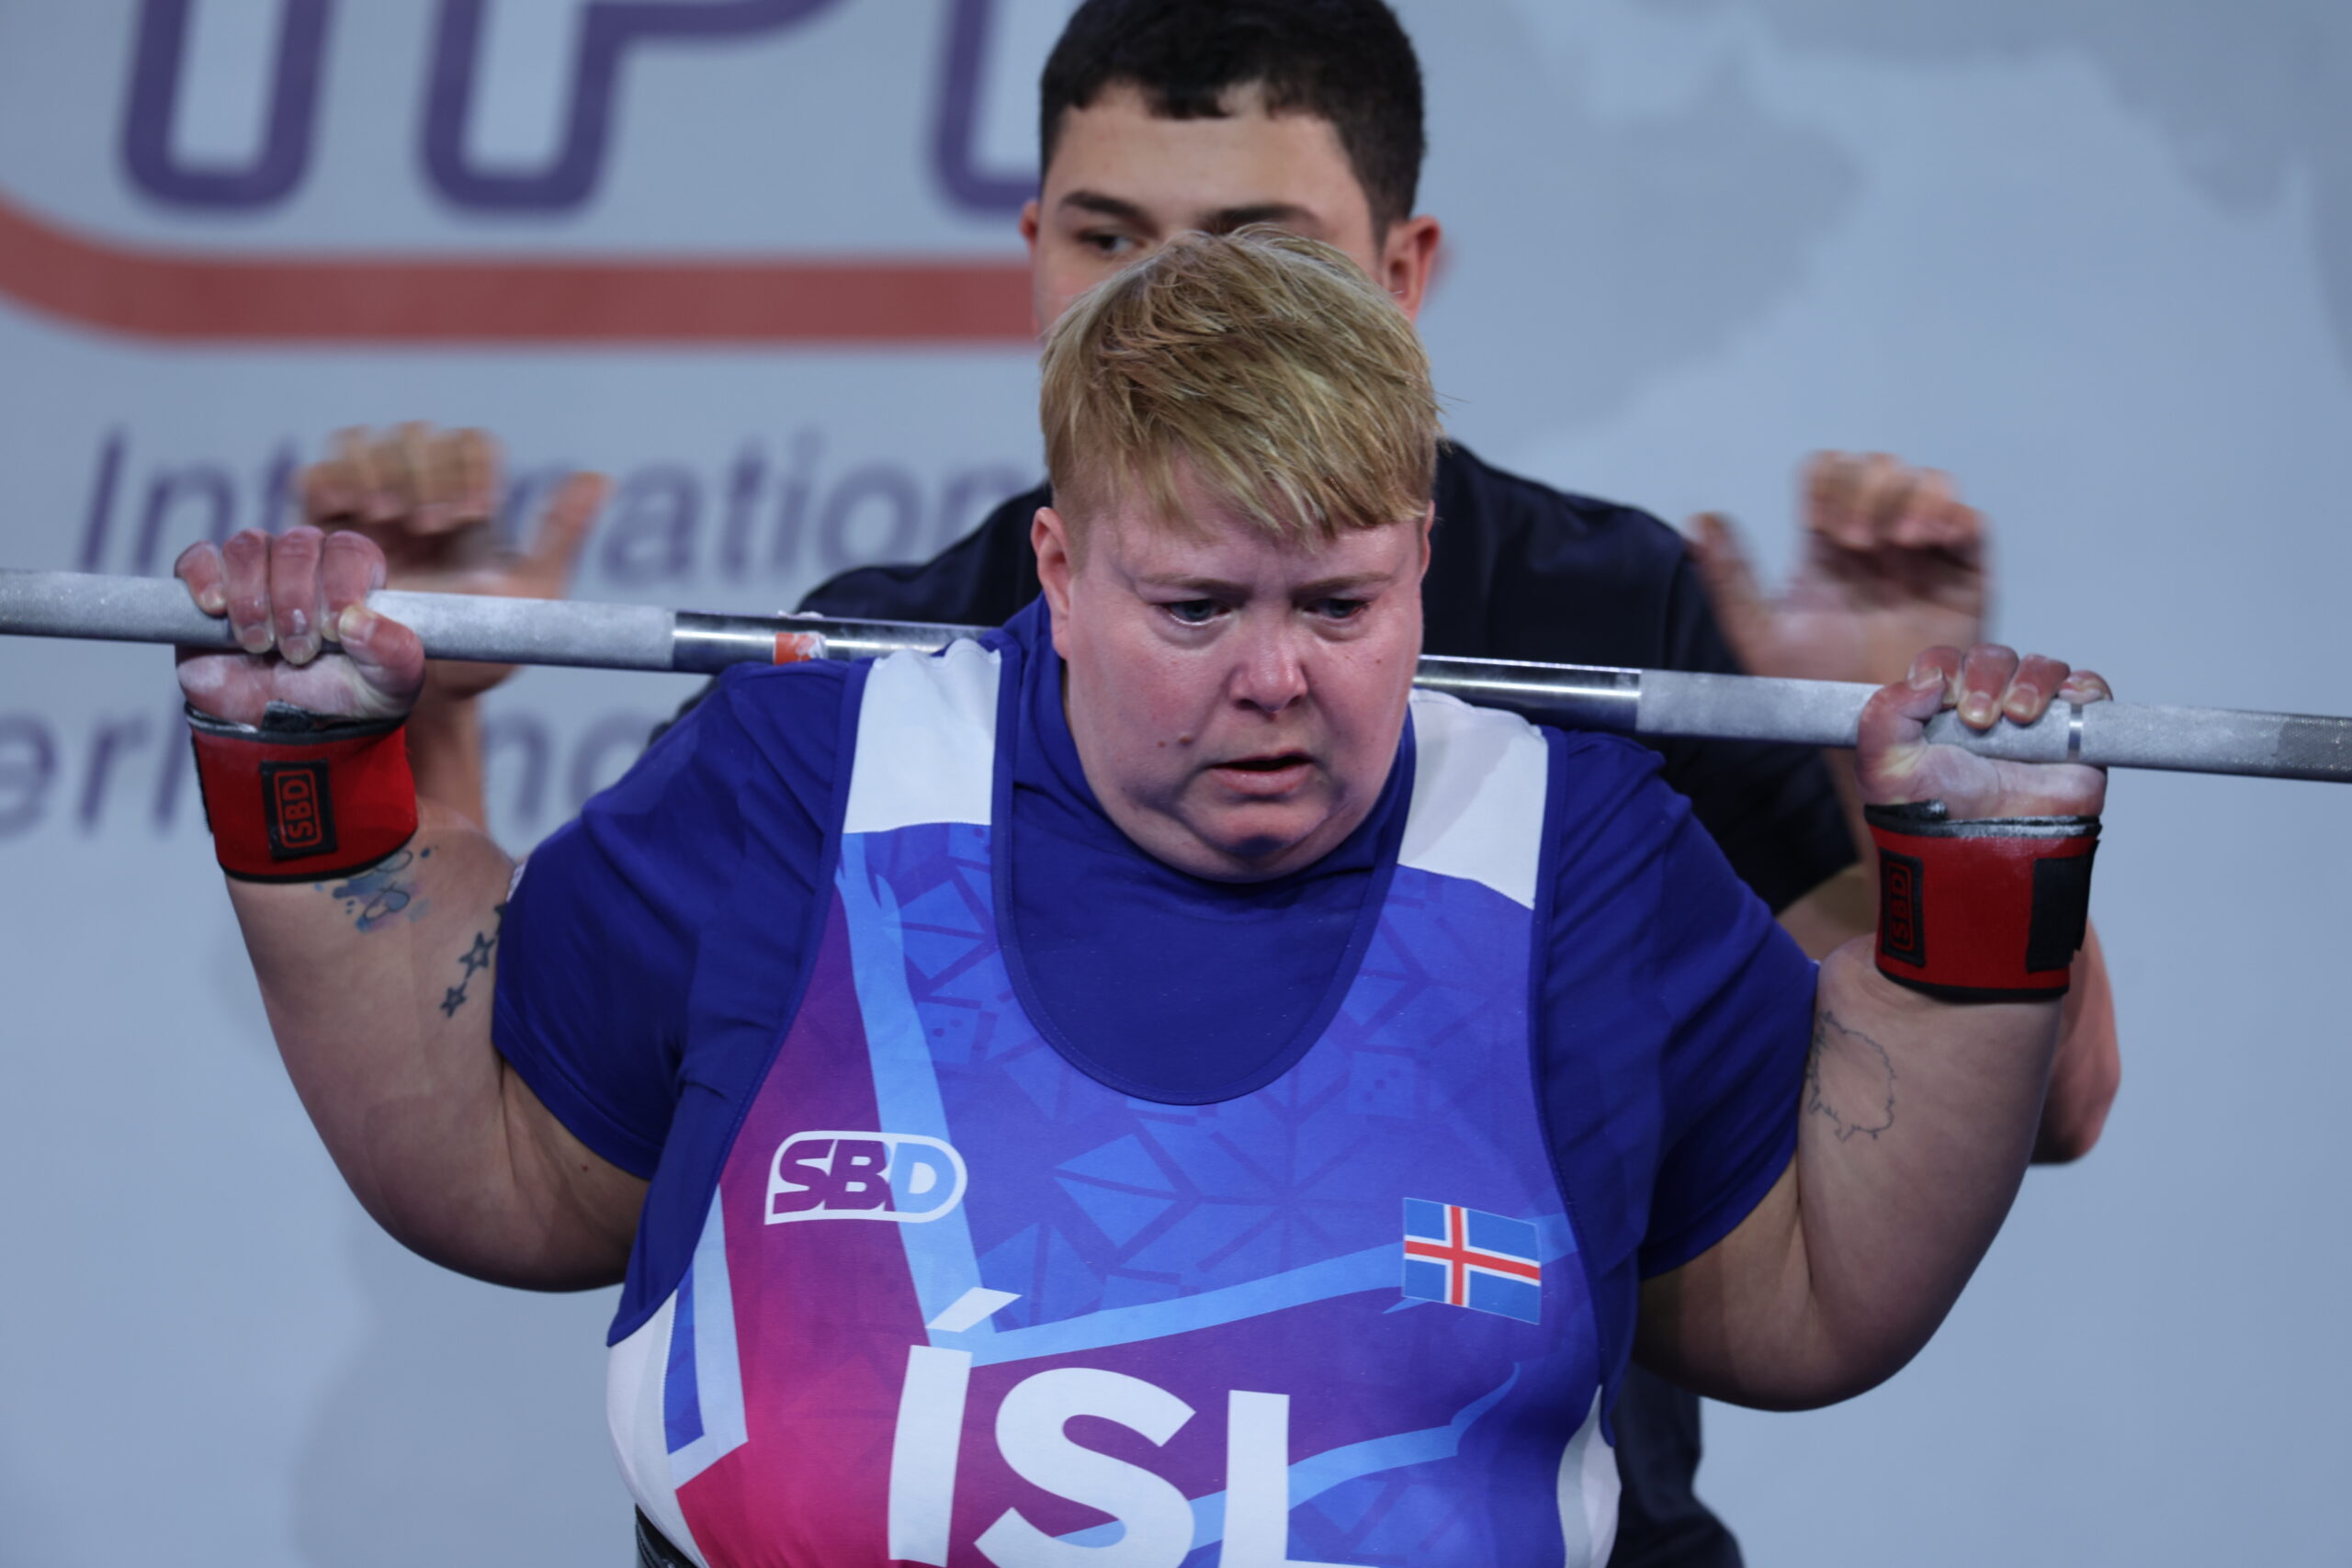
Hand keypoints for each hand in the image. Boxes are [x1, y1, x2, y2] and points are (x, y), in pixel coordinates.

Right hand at [175, 527, 422, 726]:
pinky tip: (215, 610)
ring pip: (248, 547)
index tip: (333, 632)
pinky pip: (199, 558)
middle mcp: (305, 561)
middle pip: (296, 546)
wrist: (290, 729)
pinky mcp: (209, 586)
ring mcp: (255, 570)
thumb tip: (357, 621)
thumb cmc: (347, 695)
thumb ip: (394, 653)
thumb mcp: (391, 685)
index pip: (348, 550)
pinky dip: (204, 577)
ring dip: (253, 597)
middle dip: (295, 601)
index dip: (339, 585)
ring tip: (259, 644)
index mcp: (354, 572)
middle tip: (298, 652)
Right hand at [302, 424, 605, 701]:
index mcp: (472, 502)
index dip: (470, 469)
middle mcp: (421, 493)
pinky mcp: (325, 522)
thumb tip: (600, 478)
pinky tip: (348, 516)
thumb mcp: (530, 597)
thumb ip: (560, 536)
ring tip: (389, 522)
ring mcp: (369, 503)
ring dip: (378, 472)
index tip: (472, 516)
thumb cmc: (477, 645)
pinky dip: (332, 482)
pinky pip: (319, 473)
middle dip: (426, 475)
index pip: (472, 445)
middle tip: (429, 528)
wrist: (413, 684)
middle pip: (419, 437)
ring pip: (367, 442)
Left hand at [1690, 452, 1987, 686]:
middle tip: (1857, 544)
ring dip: (1910, 499)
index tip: (1821, 528)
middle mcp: (1875, 539)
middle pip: (1876, 468)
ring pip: (1924, 482)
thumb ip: (1729, 577)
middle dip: (1867, 492)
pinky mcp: (1964, 573)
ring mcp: (1922, 553)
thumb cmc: (1815, 689)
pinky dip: (1952, 515)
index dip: (1829, 485)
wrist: (1873, 729)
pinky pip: (1969, 520)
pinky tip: (1929, 543)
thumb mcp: (1761, 634)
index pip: (1828, 474)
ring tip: (1900, 542)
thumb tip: (1698, 522)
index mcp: (1825, 546)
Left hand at [1857, 644, 2110, 819]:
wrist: (1983, 851)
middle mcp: (1985, 706)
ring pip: (2040, 668)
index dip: (1945, 668)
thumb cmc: (1932, 814)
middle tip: (1978, 719)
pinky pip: (2089, 690)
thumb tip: (1929, 677)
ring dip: (2031, 680)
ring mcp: (2032, 719)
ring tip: (2019, 716)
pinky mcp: (2073, 735)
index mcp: (1937, 709)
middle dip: (1985, 677)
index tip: (1943, 697)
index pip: (1944, 661)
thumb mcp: (1884, 767)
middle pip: (1992, 659)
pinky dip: (2084, 685)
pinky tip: (2070, 701)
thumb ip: (1884, 714)